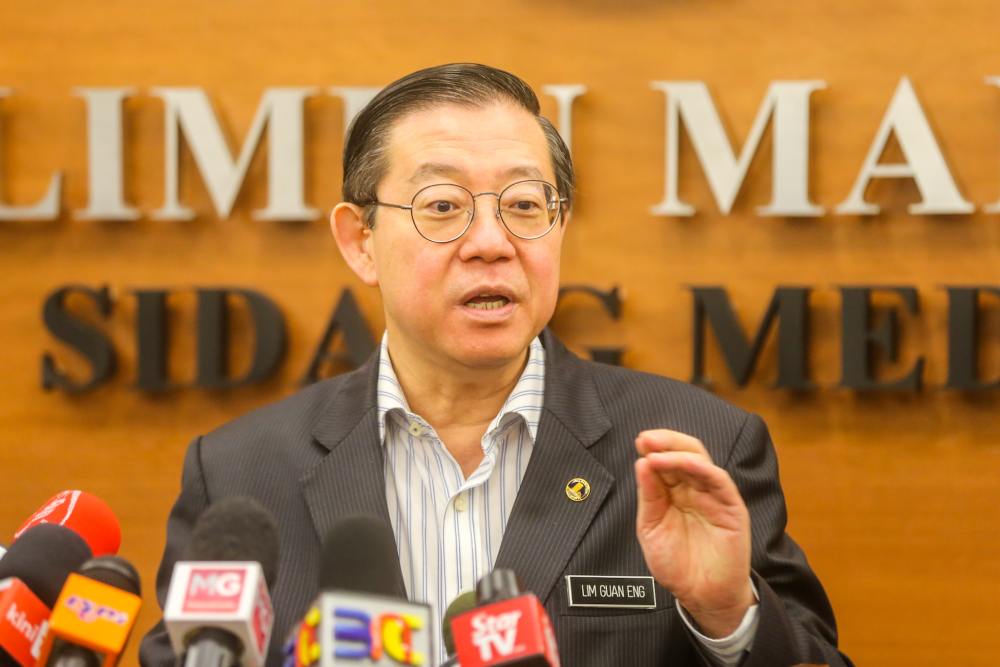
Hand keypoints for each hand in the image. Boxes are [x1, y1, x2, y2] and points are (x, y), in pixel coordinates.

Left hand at [634, 429, 753, 637]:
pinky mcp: (732, 508)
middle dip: (665, 442)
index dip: (653, 448)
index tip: (639, 441)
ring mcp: (714, 496)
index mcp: (676, 492)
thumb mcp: (652, 528)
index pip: (666, 461)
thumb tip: (642, 463)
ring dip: (678, 452)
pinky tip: (684, 464)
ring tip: (655, 452)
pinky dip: (701, 468)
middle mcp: (696, 490)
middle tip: (646, 440)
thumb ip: (649, 496)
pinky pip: (719, 480)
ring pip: (701, 461)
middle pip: (685, 453)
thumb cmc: (677, 564)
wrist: (701, 596)